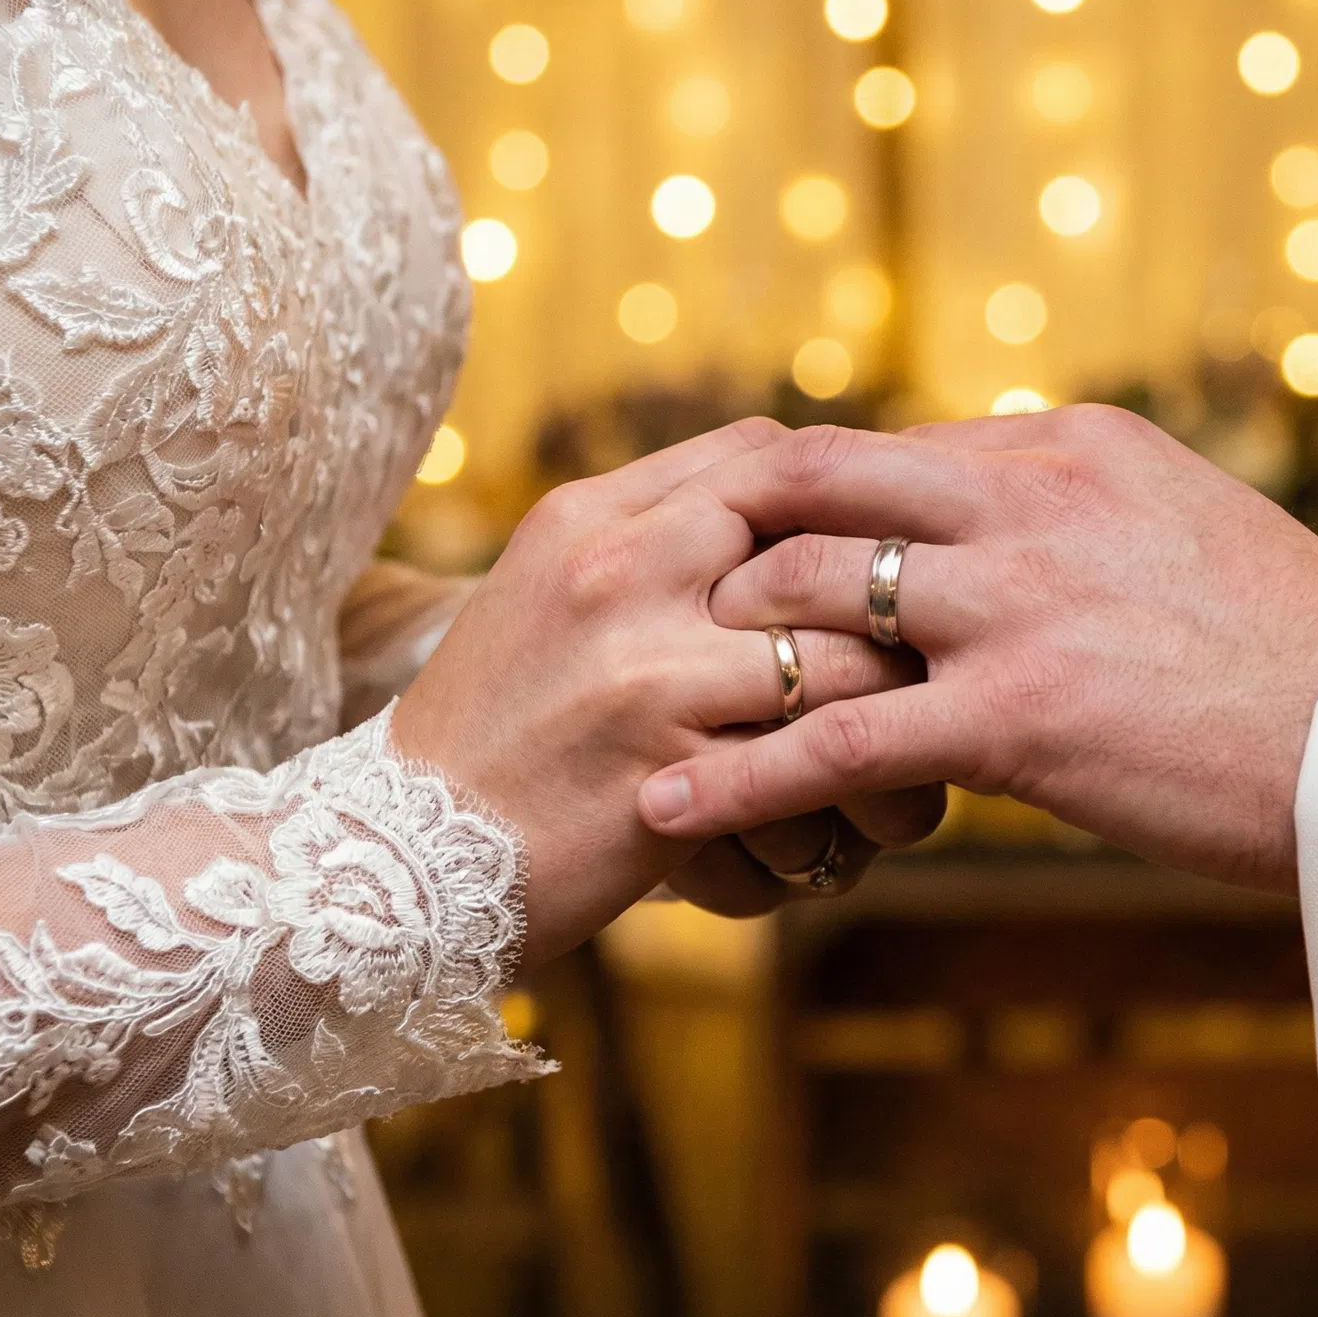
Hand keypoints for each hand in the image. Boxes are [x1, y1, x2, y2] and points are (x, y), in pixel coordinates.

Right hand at [390, 420, 923, 965]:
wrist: (386, 855)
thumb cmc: (487, 731)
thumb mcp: (546, 594)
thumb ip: (648, 543)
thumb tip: (781, 518)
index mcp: (594, 518)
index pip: (764, 456)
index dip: (846, 501)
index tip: (881, 563)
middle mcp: (622, 573)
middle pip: (832, 555)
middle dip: (899, 623)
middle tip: (931, 676)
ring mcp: (647, 671)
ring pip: (851, 674)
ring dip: (896, 743)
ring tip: (898, 790)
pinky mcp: (667, 776)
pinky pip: (809, 784)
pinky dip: (832, 831)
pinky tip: (822, 860)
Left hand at [635, 407, 1317, 892]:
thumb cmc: (1289, 644)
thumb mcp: (1177, 524)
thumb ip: (1072, 508)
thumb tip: (986, 514)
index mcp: (1064, 445)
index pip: (887, 451)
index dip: (798, 497)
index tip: (737, 537)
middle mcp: (1025, 498)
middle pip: (815, 491)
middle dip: (728, 545)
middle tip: (662, 600)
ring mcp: (1014, 602)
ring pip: (803, 599)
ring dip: (715, 647)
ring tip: (642, 695)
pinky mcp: (1015, 716)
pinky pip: (831, 741)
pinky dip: (736, 775)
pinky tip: (667, 809)